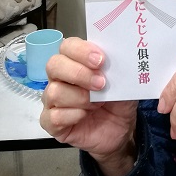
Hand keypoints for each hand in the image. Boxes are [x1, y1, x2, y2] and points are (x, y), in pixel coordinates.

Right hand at [40, 37, 137, 175]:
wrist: (121, 128)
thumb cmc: (118, 99)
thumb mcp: (124, 81)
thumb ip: (118, 68)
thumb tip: (117, 57)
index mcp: (76, 61)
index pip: (68, 46)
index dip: (81, 51)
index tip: (100, 60)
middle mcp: (60, 78)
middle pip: (54, 65)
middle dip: (78, 73)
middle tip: (101, 83)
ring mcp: (53, 100)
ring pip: (54, 92)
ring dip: (79, 97)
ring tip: (97, 104)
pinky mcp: (51, 123)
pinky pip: (53, 116)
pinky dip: (72, 115)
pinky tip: (85, 116)